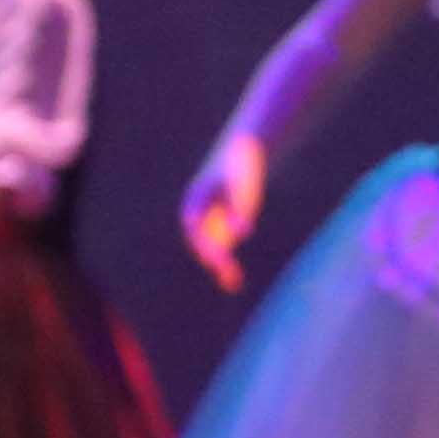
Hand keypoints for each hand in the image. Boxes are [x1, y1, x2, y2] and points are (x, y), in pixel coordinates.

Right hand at [180, 129, 269, 290]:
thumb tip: (241, 234)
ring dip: (219, 266)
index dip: (203, 243)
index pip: (195, 228)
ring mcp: (210, 222)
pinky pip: (222, 250)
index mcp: (194, 203)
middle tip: (227, 272)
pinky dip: (226, 264)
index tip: (216, 258)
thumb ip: (238, 209)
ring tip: (232, 284)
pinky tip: (234, 280)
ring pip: (210, 250)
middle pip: (201, 242)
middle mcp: (198, 216)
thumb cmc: (239, 167)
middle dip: (212, 258)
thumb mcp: (239, 185)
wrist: (244, 153)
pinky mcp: (224, 228)